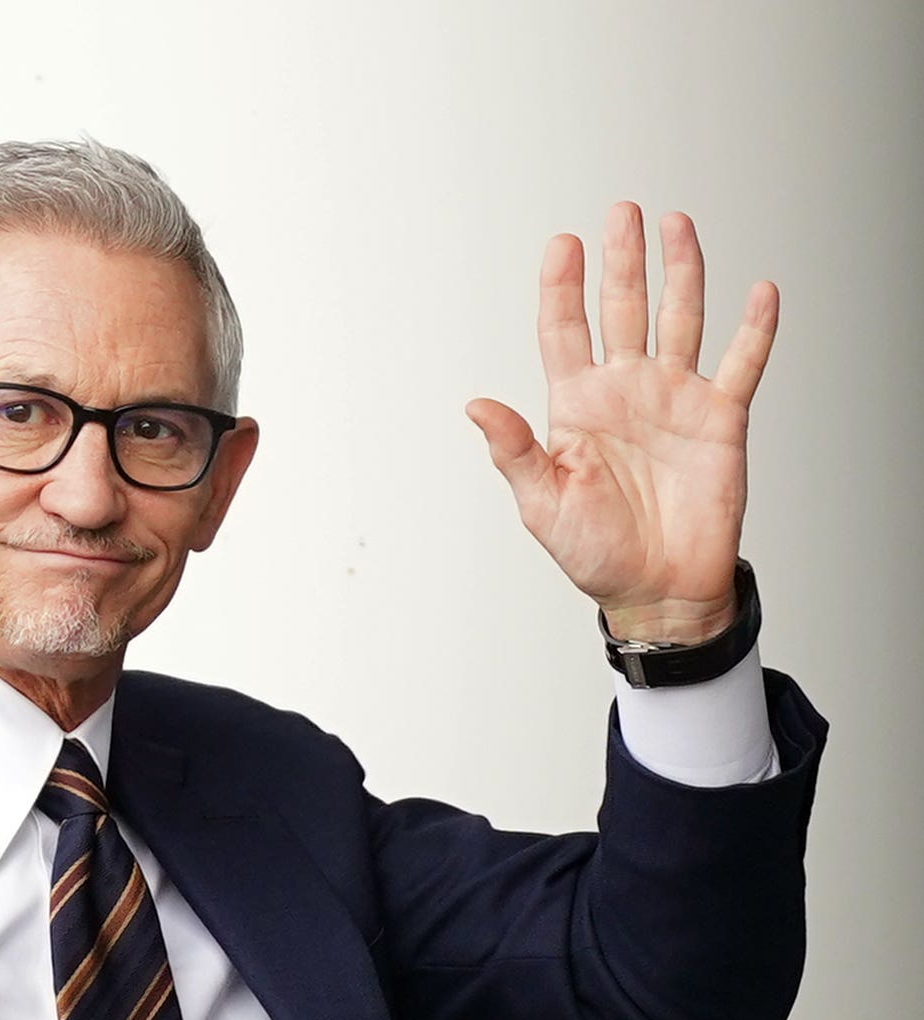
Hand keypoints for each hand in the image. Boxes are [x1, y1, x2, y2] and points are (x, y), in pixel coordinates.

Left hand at [466, 203, 778, 643]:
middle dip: (623, 261)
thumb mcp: (542, 503)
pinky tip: (761, 292)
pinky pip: (742, 365)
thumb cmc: (594, 552)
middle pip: (624, 309)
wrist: (656, 591)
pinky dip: (754, 329)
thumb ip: (514, 449)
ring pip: (680, 319)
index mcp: (576, 405)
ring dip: (682, 272)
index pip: (564, 330)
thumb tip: (475, 405)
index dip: (562, 286)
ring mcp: (674, 399)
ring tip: (677, 224)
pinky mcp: (720, 420)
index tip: (562, 243)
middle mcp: (625, 390)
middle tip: (621, 212)